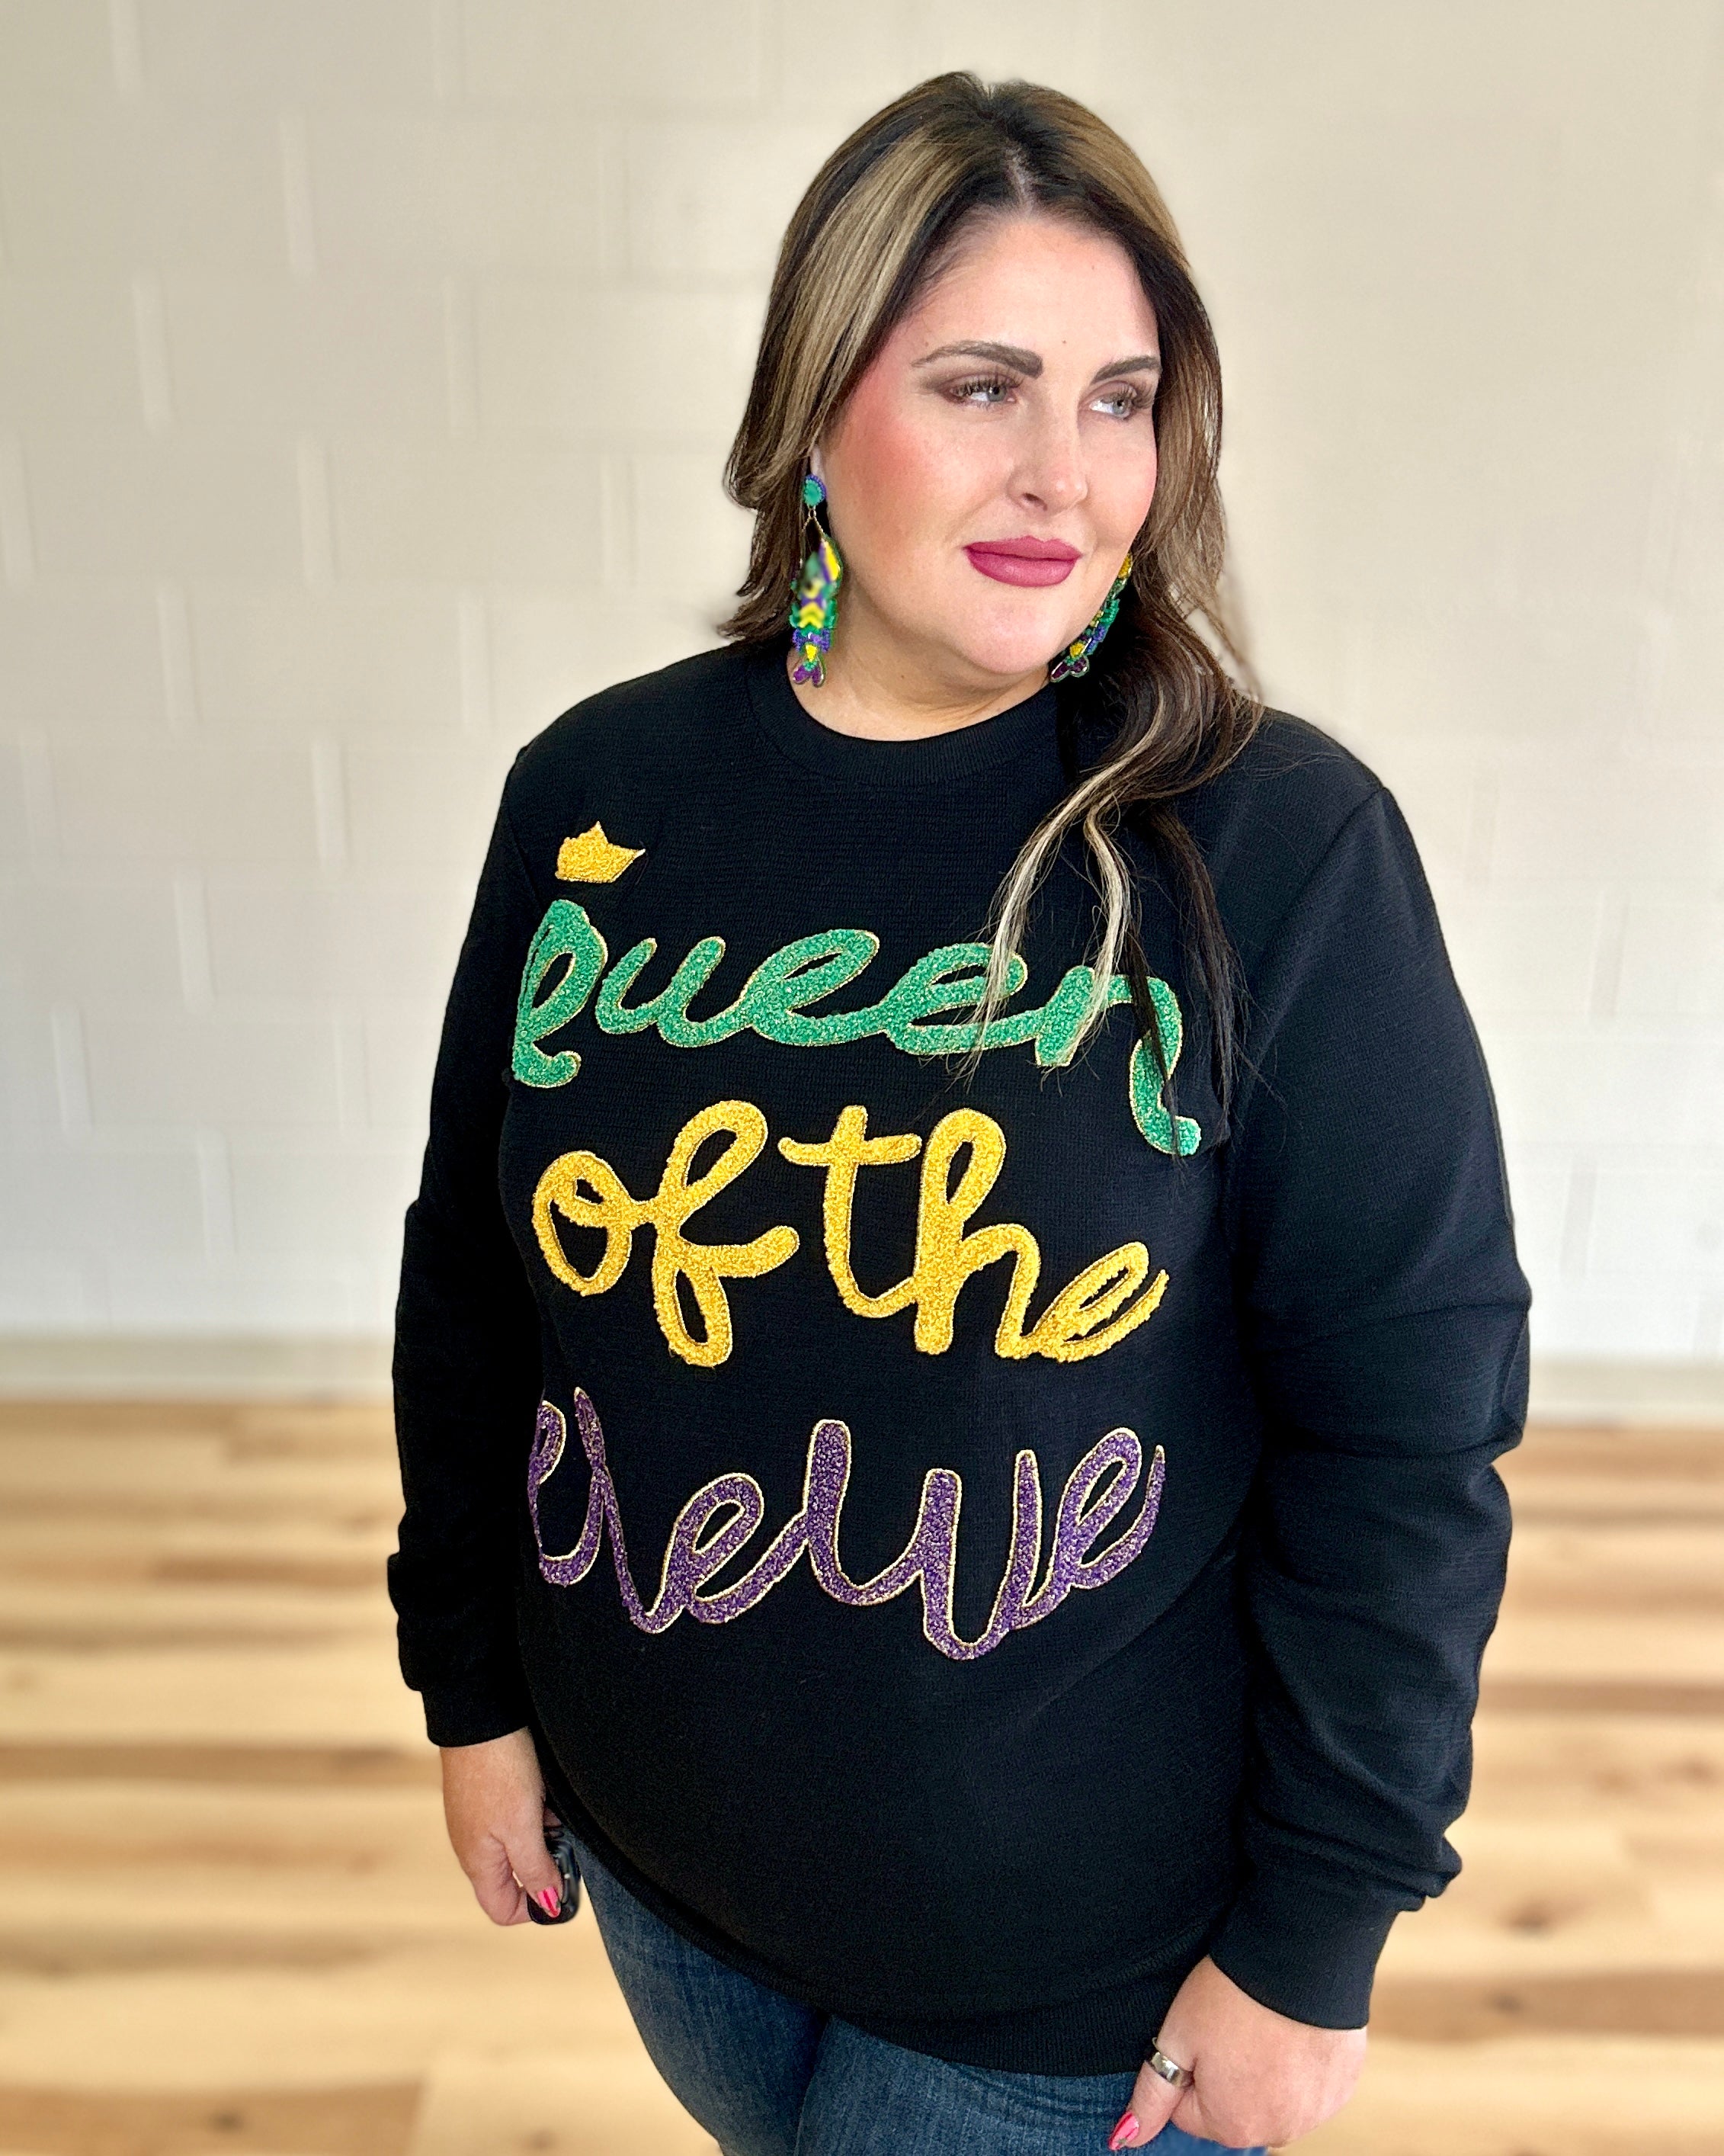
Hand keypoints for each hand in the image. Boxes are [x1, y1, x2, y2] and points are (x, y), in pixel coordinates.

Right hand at [439, 1726, 566, 1925]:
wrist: (480, 1714)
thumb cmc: (498, 1770)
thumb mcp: (522, 1826)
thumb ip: (534, 1868)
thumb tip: (547, 1905)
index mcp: (477, 1861)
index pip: (502, 1909)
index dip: (533, 1907)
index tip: (561, 1885)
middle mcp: (474, 1845)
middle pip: (515, 1875)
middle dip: (545, 1861)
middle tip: (561, 1837)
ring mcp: (479, 1819)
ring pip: (521, 1843)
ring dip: (543, 1831)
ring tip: (552, 1805)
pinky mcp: (487, 1795)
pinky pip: (517, 1816)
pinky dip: (535, 1809)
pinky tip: (543, 1788)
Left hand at [1111, 1956, 1364, 2149]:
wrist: (1302, 1955)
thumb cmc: (1231, 1994)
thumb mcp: (1176, 2037)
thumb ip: (1150, 2097)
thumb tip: (1125, 2139)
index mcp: (1233, 2126)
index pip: (1189, 2111)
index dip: (1189, 2067)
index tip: (1201, 2033)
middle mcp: (1279, 2130)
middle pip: (1232, 2109)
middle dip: (1226, 2075)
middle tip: (1232, 2026)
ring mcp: (1316, 2111)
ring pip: (1271, 2097)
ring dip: (1264, 2071)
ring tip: (1262, 2024)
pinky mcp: (1341, 2086)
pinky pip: (1307, 2085)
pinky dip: (1298, 2063)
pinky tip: (1291, 2027)